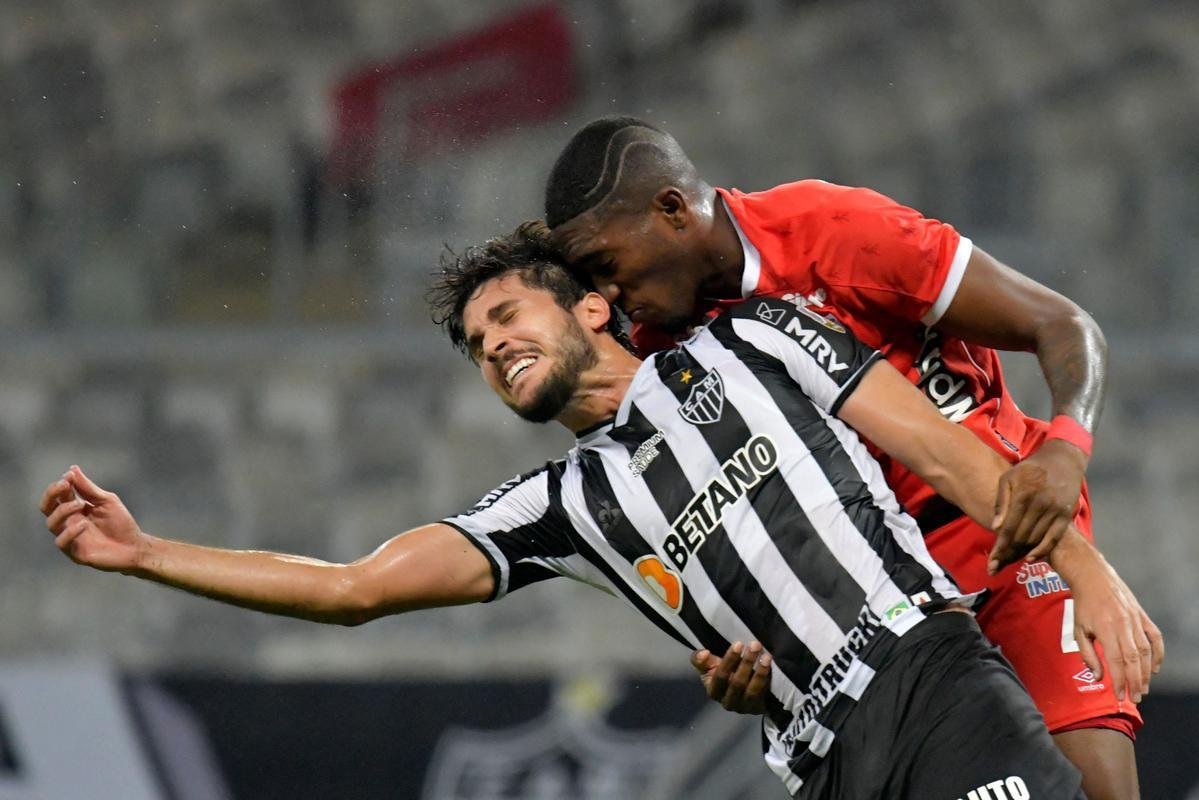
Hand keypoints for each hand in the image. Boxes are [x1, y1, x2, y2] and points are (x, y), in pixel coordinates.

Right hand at [39, 465, 144, 572]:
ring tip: (81, 504)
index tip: (70, 476)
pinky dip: (70, 531)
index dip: (60, 485)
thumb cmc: (120, 523)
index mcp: (75, 508)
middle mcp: (68, 521)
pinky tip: (84, 524)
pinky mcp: (74, 552)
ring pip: (51, 523)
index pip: (58, 495)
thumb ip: (88, 488)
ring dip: (63, 510)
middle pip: (46, 507)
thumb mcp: (106, 501)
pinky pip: (61, 542)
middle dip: (51, 494)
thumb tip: (72, 468)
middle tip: (64, 485)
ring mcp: (70, 537)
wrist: (134, 546)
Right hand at [690, 640, 771, 713]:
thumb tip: (704, 653)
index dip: (729, 660)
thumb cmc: (724, 674)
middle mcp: (727, 703)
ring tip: (766, 656)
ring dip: (760, 672)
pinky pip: (763, 694)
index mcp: (714, 692)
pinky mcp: (757, 708)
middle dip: (746, 662)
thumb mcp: (710, 667)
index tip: (739, 644)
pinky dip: (767, 679)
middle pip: (737, 683)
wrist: (741, 690)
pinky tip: (769, 666)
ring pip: (752, 691)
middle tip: (755, 644)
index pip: (720, 677)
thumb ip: (701, 660)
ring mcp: (744, 707)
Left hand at [988, 439, 1085, 572]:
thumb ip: (1001, 502)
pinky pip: (1054, 539)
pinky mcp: (1066, 515)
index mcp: (1024, 494)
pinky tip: (1030, 559)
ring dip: (1022, 554)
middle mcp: (1041, 504)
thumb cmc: (1030, 469)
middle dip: (1008, 553)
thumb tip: (995, 526)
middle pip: (1022, 537)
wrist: (1063, 460)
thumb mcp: (1009, 478)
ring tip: (1009, 563)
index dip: (1000, 546)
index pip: (1010, 527)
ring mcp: (1056, 511)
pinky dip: (1042, 551)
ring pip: (1036, 539)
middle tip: (996, 567)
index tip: (992, 560)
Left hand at [1055, 536, 1163, 703]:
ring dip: (1146, 672)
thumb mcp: (1078, 629)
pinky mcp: (1143, 616)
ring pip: (1146, 651)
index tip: (1120, 696)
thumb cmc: (1083, 605)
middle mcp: (1124, 625)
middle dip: (1135, 682)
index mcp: (1106, 629)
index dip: (1119, 681)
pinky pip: (1156, 638)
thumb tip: (1098, 676)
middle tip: (1135, 698)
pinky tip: (1155, 668)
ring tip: (1143, 688)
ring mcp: (1136, 620)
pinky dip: (1158, 654)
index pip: (1116, 661)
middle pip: (1134, 660)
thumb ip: (1088, 654)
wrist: (1093, 577)